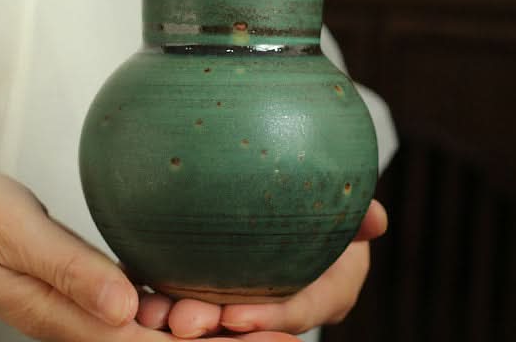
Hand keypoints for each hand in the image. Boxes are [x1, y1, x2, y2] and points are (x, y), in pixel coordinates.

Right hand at [0, 165, 299, 341]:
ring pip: (155, 327)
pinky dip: (177, 302)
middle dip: (220, 339)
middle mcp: (81, 316)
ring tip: (260, 314)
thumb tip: (130, 308)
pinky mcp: (84, 281)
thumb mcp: (16, 236)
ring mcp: (84, 302)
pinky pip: (137, 302)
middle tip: (280, 328)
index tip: (259, 337)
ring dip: (206, 325)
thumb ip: (71, 271)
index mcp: (66, 314)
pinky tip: (204, 290)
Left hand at [135, 200, 387, 337]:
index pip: (298, 311)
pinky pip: (194, 293)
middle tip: (180, 320)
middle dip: (214, 326)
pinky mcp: (221, 284)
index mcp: (328, 292)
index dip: (268, 319)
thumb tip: (377, 219)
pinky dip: (165, 292)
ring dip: (180, 315)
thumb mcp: (348, 203)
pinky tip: (138, 289)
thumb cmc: (330, 200)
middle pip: (249, 324)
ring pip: (216, 317)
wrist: (301, 189)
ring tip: (149, 309)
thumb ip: (358, 212)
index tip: (235, 317)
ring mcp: (253, 297)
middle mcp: (288, 305)